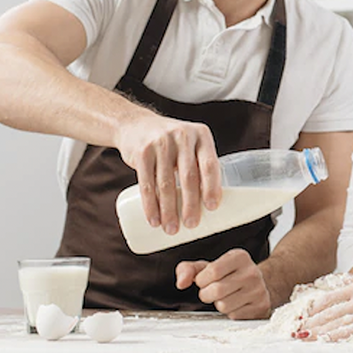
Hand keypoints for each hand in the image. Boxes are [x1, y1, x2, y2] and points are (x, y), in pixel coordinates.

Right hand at [115, 111, 220, 233]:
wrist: (136, 124)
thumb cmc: (172, 142)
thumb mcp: (190, 143)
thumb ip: (201, 164)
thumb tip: (215, 203)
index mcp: (201, 135)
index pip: (210, 164)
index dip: (212, 187)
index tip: (213, 208)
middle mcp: (183, 136)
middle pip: (189, 176)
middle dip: (190, 204)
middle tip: (191, 224)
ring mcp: (161, 143)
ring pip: (166, 183)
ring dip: (169, 210)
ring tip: (172, 228)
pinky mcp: (142, 152)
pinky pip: (146, 183)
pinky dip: (150, 205)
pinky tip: (154, 220)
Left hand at [175, 249, 271, 318]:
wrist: (258, 285)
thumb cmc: (229, 275)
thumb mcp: (209, 267)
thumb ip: (189, 270)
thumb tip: (181, 282)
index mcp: (239, 257)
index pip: (213, 271)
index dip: (202, 280)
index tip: (205, 280)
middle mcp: (252, 272)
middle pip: (216, 290)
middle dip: (207, 294)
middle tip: (212, 291)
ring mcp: (258, 290)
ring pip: (224, 306)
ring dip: (219, 304)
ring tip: (226, 297)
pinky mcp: (261, 306)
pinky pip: (234, 316)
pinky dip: (230, 312)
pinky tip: (236, 304)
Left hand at [300, 272, 352, 340]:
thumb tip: (338, 283)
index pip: (330, 298)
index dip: (314, 309)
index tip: (303, 316)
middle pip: (330, 313)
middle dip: (312, 322)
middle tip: (296, 330)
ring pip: (338, 324)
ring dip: (319, 333)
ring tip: (305, 338)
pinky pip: (352, 334)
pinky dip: (337, 338)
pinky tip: (326, 342)